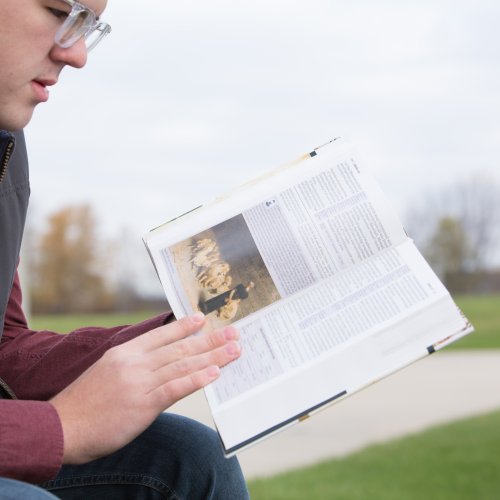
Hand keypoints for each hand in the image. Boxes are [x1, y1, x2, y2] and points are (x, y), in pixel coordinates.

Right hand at [50, 314, 239, 463]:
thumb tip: (161, 362)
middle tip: (233, 332)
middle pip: (180, 347)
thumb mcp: (107, 371)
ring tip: (234, 350)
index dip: (185, 326)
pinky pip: (175, 388)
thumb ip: (134, 364)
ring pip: (183, 364)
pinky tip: (214, 374)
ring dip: (212, 356)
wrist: (61, 427)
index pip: (162, 334)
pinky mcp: (142, 405)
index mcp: (125, 352)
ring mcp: (139, 382)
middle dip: (210, 339)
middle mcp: (135, 363)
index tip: (203, 319)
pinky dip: (196, 379)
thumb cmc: (84, 402)